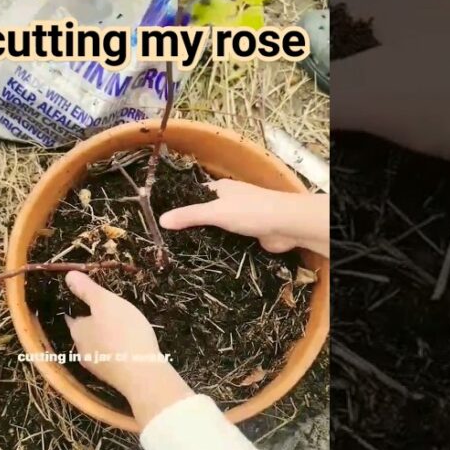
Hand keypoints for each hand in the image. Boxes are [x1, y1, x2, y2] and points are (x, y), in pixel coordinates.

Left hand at [63, 271, 192, 426]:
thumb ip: (86, 289)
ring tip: (122, 330)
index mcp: (78, 331)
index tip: (89, 300)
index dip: (79, 307)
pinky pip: (112, 360)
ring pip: (97, 348)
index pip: (71, 316)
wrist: (143, 375)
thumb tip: (68, 275)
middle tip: (110, 313)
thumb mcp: (105, 302)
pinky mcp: (113, 378)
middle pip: (84, 333)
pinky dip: (117, 352)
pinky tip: (129, 349)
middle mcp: (82, 350)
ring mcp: (97, 367)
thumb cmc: (123, 332)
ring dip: (106, 339)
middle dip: (94, 324)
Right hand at [158, 180, 328, 256]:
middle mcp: (231, 201)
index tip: (164, 222)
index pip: (195, 195)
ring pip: (218, 229)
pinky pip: (230, 242)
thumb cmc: (251, 211)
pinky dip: (221, 249)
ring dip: (207, 239)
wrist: (288, 226)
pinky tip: (207, 260)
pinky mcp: (250, 235)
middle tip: (170, 243)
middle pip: (206, 214)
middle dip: (192, 226)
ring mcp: (242, 218)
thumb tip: (161, 220)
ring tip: (183, 254)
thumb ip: (189, 216)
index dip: (181, 207)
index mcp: (221, 189)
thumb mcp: (215, 212)